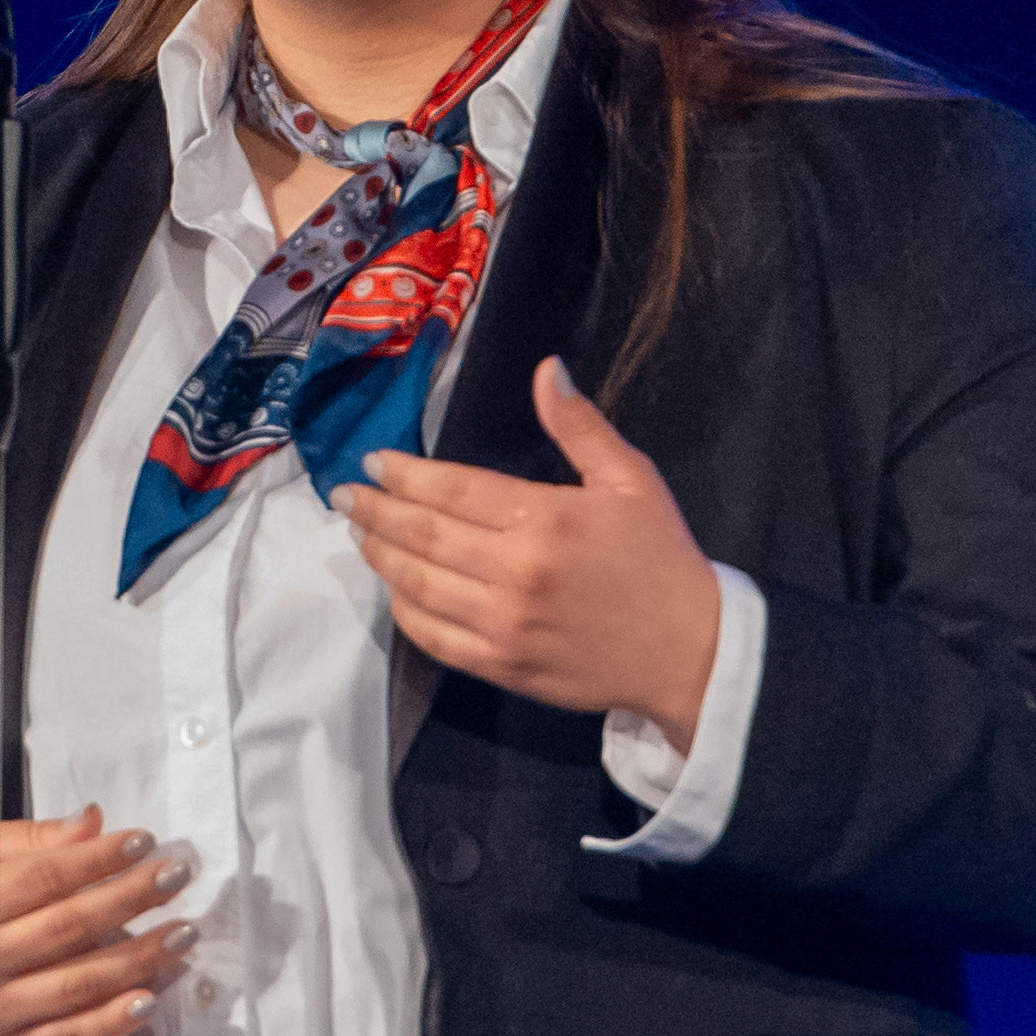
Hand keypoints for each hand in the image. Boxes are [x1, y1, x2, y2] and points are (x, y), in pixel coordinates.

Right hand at [0, 808, 188, 1035]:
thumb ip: (27, 842)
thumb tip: (92, 824)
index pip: (41, 880)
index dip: (96, 861)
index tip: (142, 841)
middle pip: (67, 930)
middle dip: (129, 901)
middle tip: (176, 876)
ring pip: (77, 986)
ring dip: (138, 961)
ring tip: (182, 933)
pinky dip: (112, 1022)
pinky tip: (150, 998)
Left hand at [338, 359, 719, 737]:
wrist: (690, 653)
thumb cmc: (660, 559)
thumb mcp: (631, 480)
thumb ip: (580, 426)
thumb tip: (545, 369)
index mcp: (545, 519)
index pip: (452, 490)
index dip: (405, 474)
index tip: (375, 462)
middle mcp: (515, 573)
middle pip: (424, 536)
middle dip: (376, 511)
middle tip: (345, 494)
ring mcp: (503, 626)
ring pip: (418, 587)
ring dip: (381, 557)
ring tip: (360, 534)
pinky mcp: (502, 667)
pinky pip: (434, 637)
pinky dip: (406, 610)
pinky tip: (396, 588)